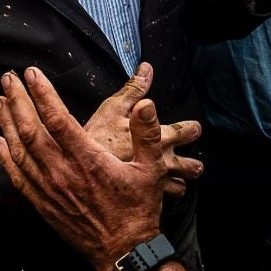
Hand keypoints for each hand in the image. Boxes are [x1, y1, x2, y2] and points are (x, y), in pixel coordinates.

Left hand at [0, 66, 182, 270]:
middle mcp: (63, 172)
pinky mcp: (43, 203)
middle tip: (8, 79)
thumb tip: (145, 105)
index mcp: (88, 160)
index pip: (58, 118)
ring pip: (20, 150)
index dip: (43, 93)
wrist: (123, 250)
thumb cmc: (138, 209)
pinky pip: (17, 176)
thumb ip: (146, 135)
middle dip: (18, 101)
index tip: (33, 74)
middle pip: (31, 129)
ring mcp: (50, 189)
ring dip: (6, 123)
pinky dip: (4, 157)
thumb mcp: (151, 170)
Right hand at [81, 63, 205, 195]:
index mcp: (160, 138)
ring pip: (180, 187)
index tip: (191, 129)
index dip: (192, 129)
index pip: (189, 132)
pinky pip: (163, 202)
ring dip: (178, 181)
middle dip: (192, 164)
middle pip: (193, 167)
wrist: (78, 175)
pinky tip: (152, 192)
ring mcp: (155, 186)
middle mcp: (164, 163)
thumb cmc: (95, 139)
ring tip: (172, 178)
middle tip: (187, 160)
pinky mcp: (143, 200)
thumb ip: (134, 89)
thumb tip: (147, 69)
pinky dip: (161, 196)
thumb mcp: (112, 108)